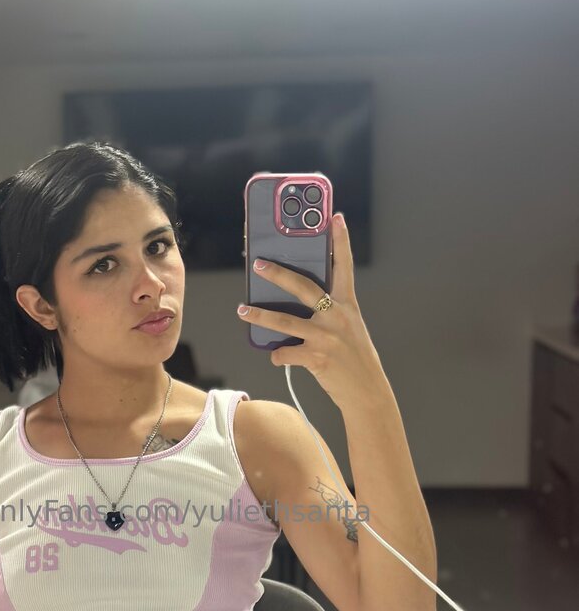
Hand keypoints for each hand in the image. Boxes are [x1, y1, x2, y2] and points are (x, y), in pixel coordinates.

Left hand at [237, 213, 389, 412]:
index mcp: (348, 305)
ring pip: (285, 321)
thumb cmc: (355, 359)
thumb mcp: (349, 329)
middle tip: (258, 264)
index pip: (344, 266)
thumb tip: (297, 307)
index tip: (334, 218)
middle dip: (278, 274)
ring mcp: (326, 337)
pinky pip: (286, 353)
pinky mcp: (316, 358)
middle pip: (303, 287)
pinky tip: (279, 357)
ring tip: (242, 310)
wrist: (367, 392)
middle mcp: (337, 317)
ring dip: (260, 315)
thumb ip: (329, 314)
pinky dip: (278, 356)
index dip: (340, 241)